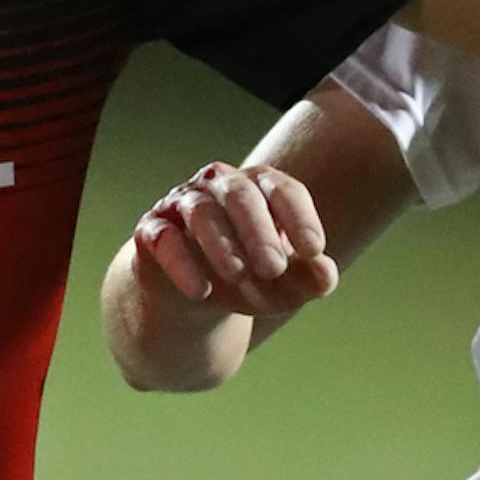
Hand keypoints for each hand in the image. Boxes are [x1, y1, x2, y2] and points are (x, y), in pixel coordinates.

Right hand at [131, 162, 341, 321]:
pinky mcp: (153, 232)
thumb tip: (327, 274)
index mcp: (260, 188)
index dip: (299, 217)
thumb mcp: (283, 284)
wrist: (194, 293)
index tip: (314, 250)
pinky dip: (181, 264)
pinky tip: (201, 291)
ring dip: (221, 244)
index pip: (283, 190)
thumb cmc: (250, 276)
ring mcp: (183, 205)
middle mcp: (220, 186)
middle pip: (240, 194)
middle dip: (258, 230)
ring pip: (201, 212)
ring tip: (238, 275)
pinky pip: (164, 239)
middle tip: (274, 268)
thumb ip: (309, 278)